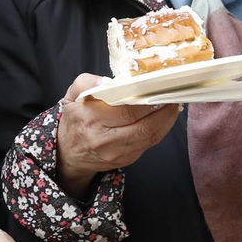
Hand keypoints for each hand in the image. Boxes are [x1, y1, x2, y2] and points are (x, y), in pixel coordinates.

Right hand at [56, 74, 181, 195]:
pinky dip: (159, 130)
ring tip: (173, 106)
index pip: (127, 111)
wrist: (68, 154)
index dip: (147, 101)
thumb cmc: (74, 120)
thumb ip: (86, 82)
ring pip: (150, 138)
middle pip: (144, 127)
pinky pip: (148, 144)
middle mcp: (105, 140)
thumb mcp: (71, 96)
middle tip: (173, 96)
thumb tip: (108, 81)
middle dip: (164, 111)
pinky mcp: (126, 160)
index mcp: (91, 119)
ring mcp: (117, 153)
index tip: (159, 89)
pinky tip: (163, 119)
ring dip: (166, 121)